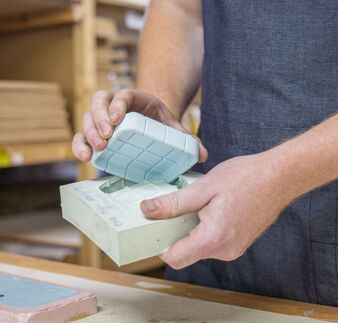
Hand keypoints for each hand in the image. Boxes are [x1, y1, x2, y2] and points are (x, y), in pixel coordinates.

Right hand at [72, 89, 207, 162]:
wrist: (150, 127)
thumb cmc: (161, 126)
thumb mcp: (174, 130)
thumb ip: (187, 140)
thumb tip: (202, 155)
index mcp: (136, 99)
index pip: (122, 95)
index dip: (117, 104)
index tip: (117, 120)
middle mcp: (116, 105)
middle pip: (99, 102)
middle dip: (99, 119)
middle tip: (107, 139)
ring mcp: (103, 118)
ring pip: (87, 117)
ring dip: (88, 133)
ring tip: (98, 150)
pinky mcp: (96, 133)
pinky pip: (82, 135)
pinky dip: (80, 144)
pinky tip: (85, 156)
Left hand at [140, 152, 292, 268]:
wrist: (280, 176)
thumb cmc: (246, 178)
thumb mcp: (204, 187)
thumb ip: (174, 203)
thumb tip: (147, 210)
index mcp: (213, 239)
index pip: (175, 259)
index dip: (160, 245)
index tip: (155, 227)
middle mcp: (224, 251)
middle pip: (186, 254)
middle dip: (176, 234)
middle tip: (175, 209)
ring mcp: (233, 249)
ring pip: (199, 248)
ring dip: (192, 230)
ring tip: (198, 205)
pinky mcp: (238, 243)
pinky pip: (213, 243)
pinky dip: (205, 230)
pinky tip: (210, 209)